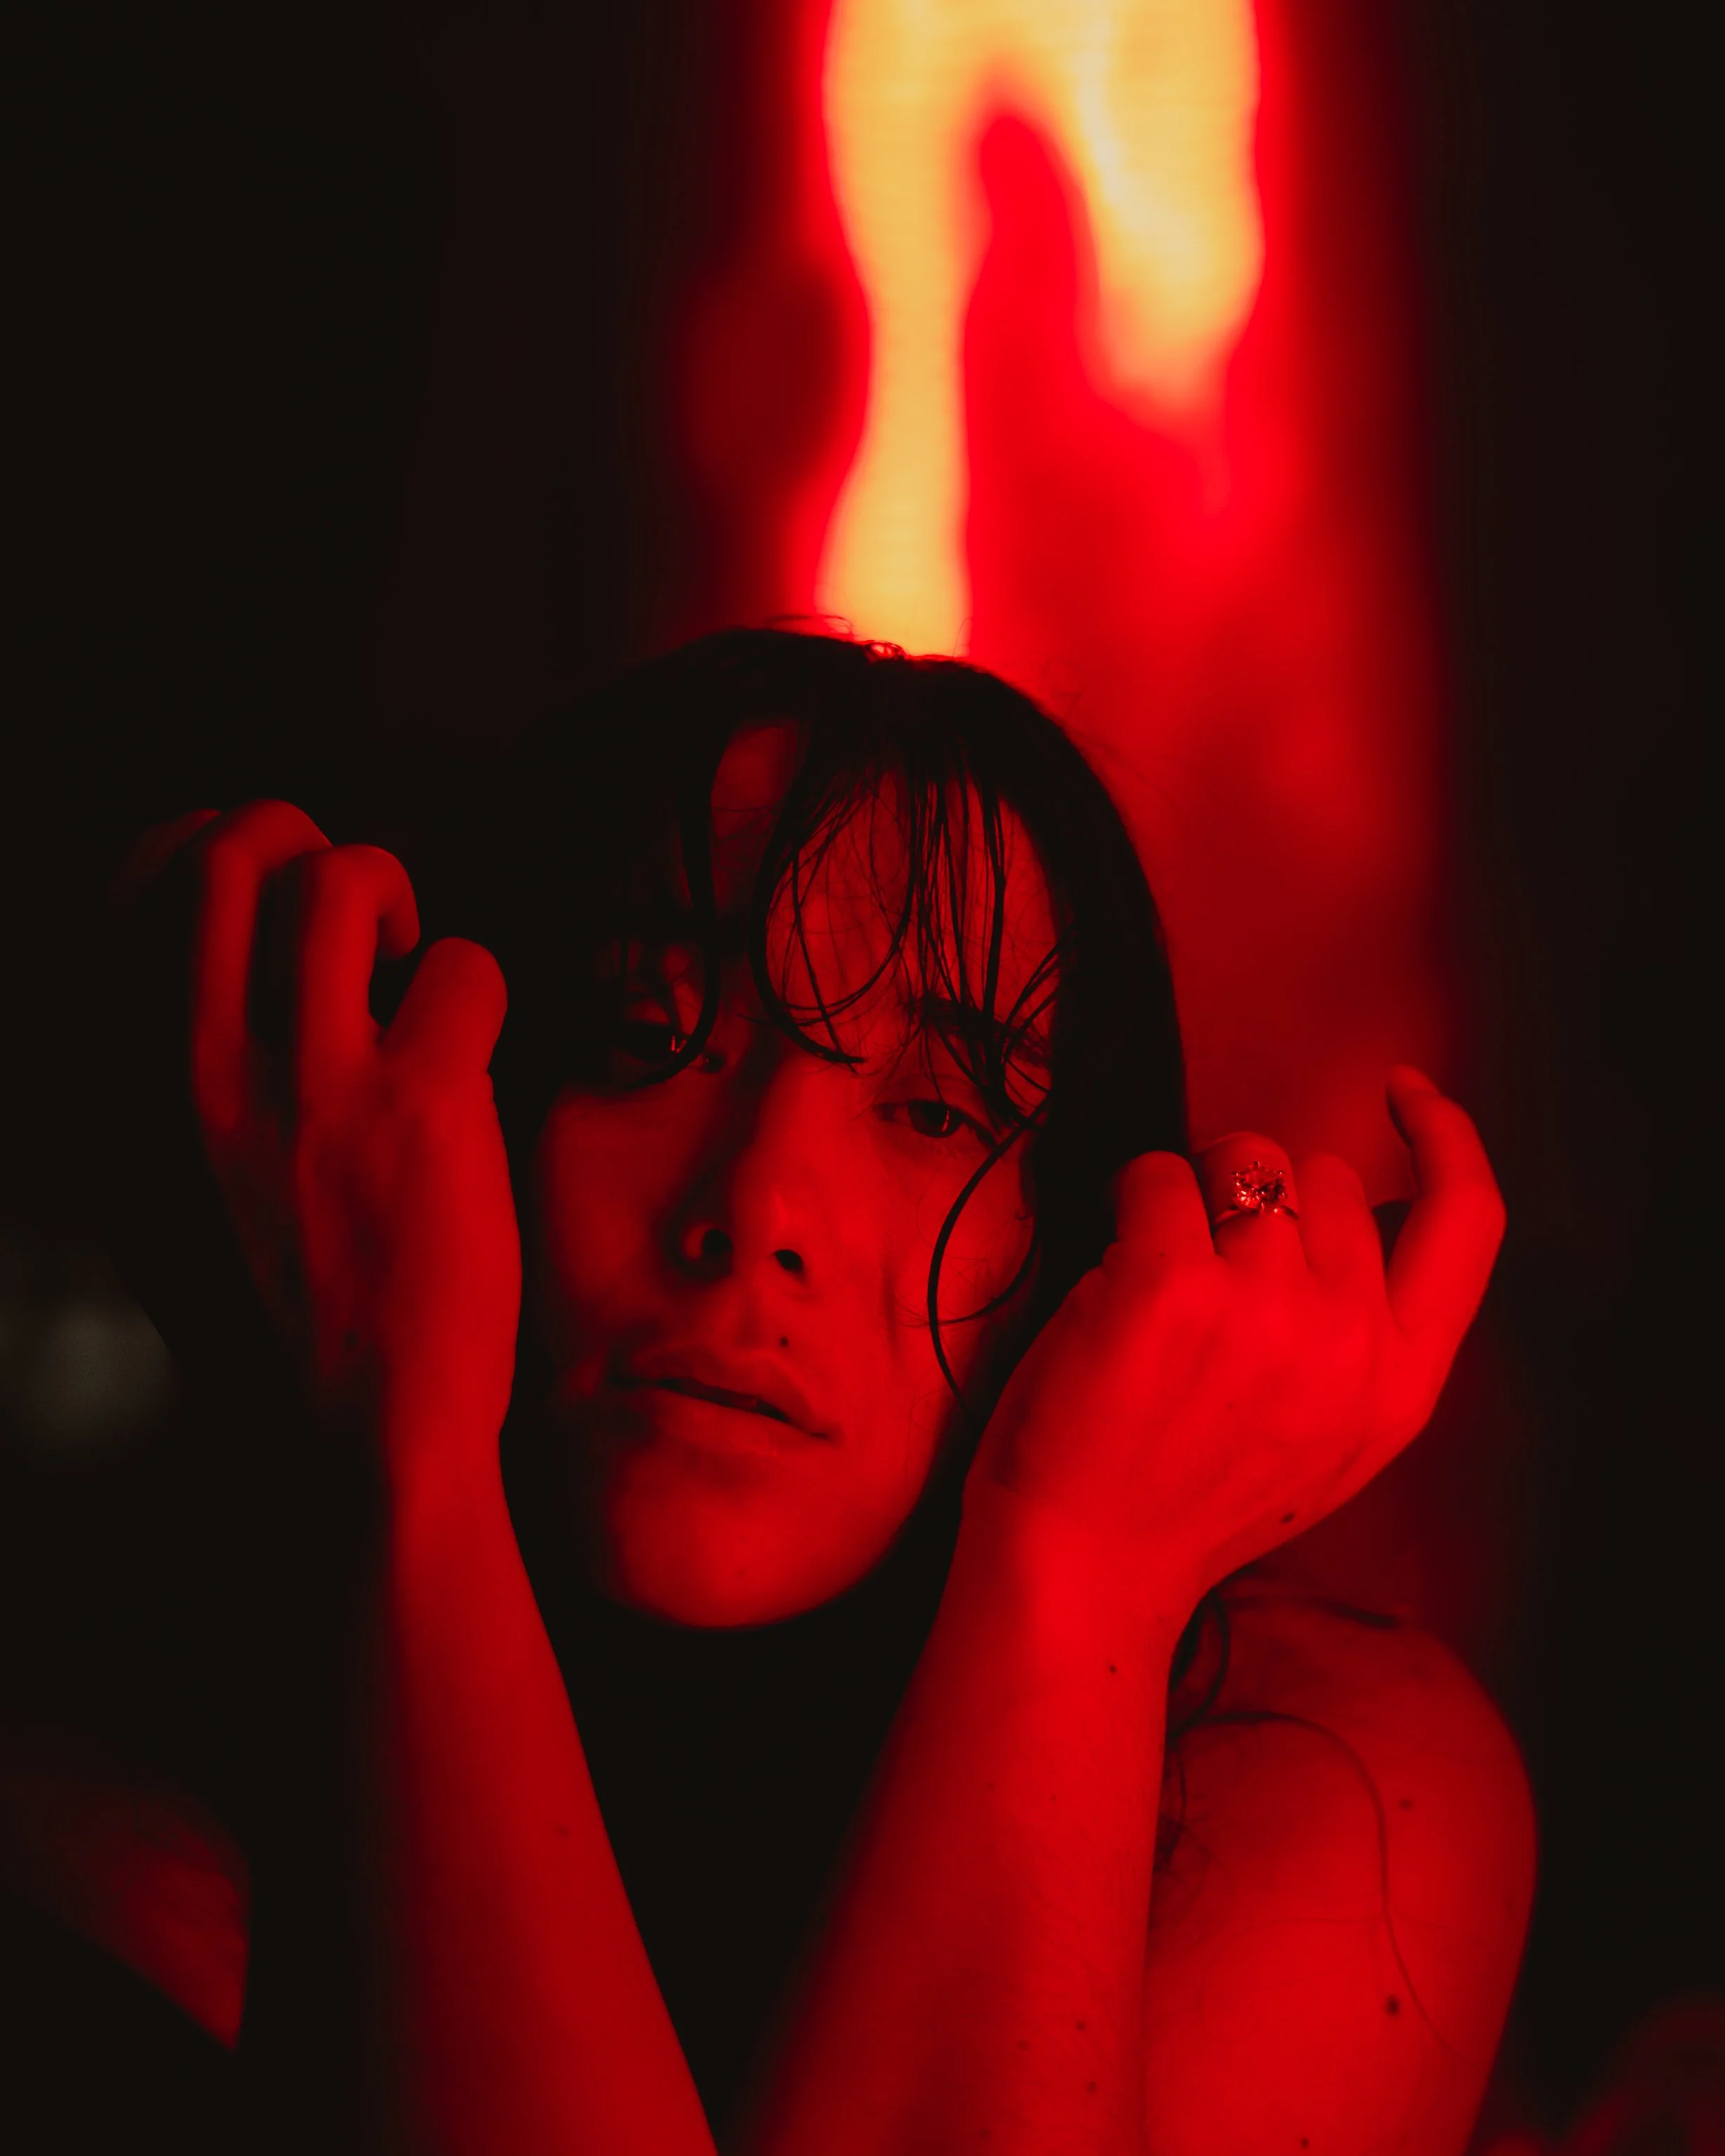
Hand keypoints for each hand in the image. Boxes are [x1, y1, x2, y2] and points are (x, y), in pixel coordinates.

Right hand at [138, 801, 519, 1483]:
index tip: (263, 889)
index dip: (212, 849)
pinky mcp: (421, 1101)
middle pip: (234, 850)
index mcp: (126, 1088)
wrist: (352, 1447)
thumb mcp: (158, 1209)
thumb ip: (163, 1089)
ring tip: (408, 970)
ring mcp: (308, 1079)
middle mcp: (197, 1067)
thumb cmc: (272, 1337)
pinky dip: (476, 990)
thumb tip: (218, 986)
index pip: (138, 886)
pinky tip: (468, 1053)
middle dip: (307, 841)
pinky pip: (462, 965)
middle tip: (353, 912)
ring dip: (394, 899)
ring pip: (343, 879)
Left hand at [967, 1069, 1505, 1613]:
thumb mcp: (1330, 1437)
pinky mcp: (1172, 1285)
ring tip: (1150, 1290)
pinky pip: (1153, 1172)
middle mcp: (1352, 1342)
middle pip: (1323, 1174)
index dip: (1447, 1138)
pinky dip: (1123, 1204)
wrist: (1084, 1570)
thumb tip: (1359, 1211)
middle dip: (1256, 1197)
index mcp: (1403, 1383)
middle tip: (1198, 1280)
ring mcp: (1266, 1310)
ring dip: (1187, 1195)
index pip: (1470, 1221)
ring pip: (1239, 1156)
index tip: (1406, 1091)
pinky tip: (1108, 1283)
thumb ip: (1364, 1333)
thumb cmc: (1183, 1494)